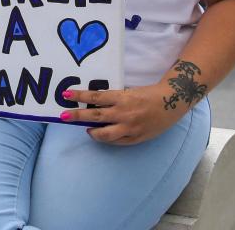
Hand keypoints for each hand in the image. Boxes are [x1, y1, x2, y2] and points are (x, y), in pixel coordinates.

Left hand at [59, 83, 186, 144]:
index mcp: (121, 97)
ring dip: (92, 132)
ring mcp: (130, 127)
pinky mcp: (136, 138)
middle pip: (95, 115)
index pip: (95, 97)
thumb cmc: (148, 95)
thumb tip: (93, 104)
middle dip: (77, 116)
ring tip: (87, 130)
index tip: (66, 95)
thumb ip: (113, 99)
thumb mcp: (129, 92)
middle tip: (63, 116)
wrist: (172, 102)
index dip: (79, 96)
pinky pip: (117, 141)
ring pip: (104, 134)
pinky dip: (108, 139)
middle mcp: (123, 112)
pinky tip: (102, 136)